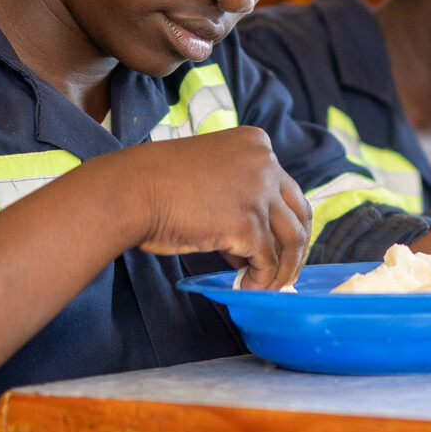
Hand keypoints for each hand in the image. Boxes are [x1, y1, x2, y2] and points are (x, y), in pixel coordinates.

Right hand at [119, 126, 311, 288]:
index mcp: (257, 144)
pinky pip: (267, 260)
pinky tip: (247, 287)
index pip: (286, 189)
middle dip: (296, 248)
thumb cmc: (157, 187)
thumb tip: (253, 250)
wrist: (131, 191)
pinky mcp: (249, 223)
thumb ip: (239, 204)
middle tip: (285, 271)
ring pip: (292, 239)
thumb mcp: (210, 181)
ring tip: (268, 286)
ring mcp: (260, 192)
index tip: (277, 246)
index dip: (283, 222)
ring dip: (283, 268)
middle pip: (299, 213)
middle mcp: (266, 163)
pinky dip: (262, 279)